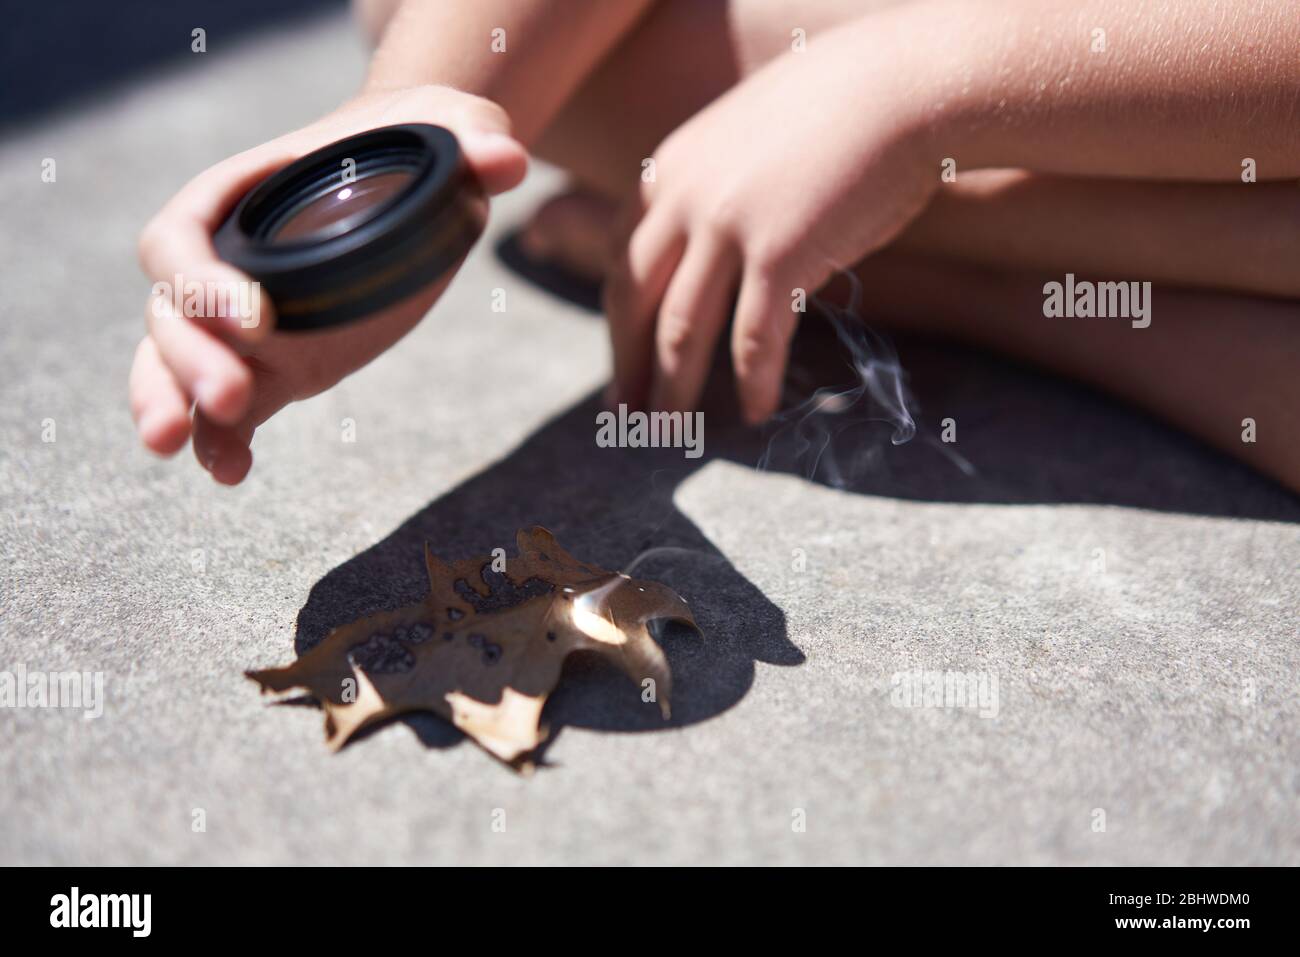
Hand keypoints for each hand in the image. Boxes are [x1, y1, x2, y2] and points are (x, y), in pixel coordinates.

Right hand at [129, 85, 526, 483]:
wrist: (419, 177)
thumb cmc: (419, 139)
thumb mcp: (453, 127)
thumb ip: (473, 139)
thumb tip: (506, 162)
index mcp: (245, 195)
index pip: (184, 234)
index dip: (202, 277)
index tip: (256, 315)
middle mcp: (228, 262)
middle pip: (170, 312)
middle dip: (187, 358)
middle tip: (232, 397)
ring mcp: (245, 324)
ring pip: (173, 365)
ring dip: (167, 403)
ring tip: (173, 447)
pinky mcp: (276, 368)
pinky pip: (227, 412)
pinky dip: (218, 443)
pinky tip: (231, 474)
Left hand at [603, 20, 937, 423]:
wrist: (903, 86)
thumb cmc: (840, 109)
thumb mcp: (747, 138)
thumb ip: (712, 187)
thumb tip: (707, 240)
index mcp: (670, 170)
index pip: (625, 262)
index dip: (619, 325)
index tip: (620, 368)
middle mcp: (684, 198)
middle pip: (635, 301)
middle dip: (627, 367)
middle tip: (626, 419)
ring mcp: (727, 226)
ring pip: (681, 330)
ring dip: (672, 390)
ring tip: (669, 435)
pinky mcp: (780, 254)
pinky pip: (755, 339)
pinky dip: (753, 383)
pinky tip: (757, 413)